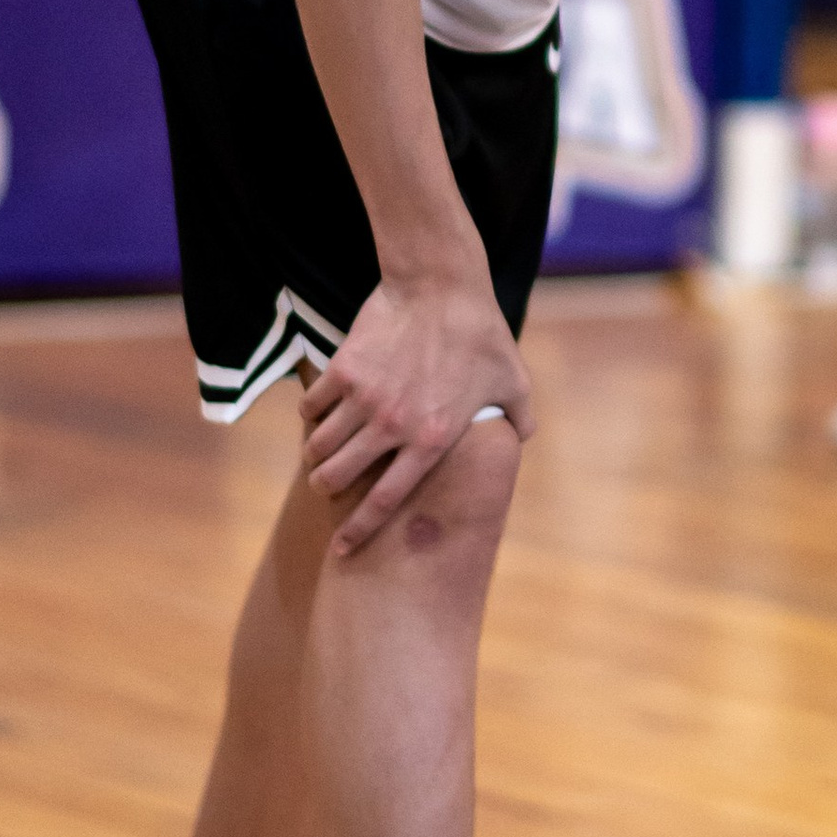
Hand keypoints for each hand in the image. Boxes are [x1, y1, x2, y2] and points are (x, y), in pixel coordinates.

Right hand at [299, 269, 535, 555]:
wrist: (441, 286)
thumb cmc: (482, 334)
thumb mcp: (514, 379)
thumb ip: (519, 416)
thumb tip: (524, 436)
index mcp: (432, 440)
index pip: (385, 501)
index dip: (359, 531)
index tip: (342, 550)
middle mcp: (393, 426)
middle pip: (338, 478)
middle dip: (327, 489)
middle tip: (327, 485)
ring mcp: (364, 398)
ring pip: (319, 446)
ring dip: (316, 455)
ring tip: (320, 453)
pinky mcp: (344, 370)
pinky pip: (312, 407)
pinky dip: (312, 414)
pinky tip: (319, 411)